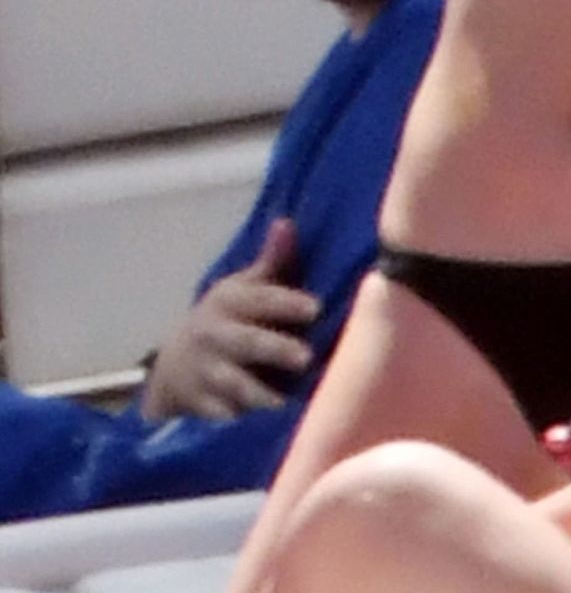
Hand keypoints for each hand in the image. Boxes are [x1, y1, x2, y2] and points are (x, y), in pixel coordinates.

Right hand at [140, 217, 320, 420]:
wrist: (172, 365)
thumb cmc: (225, 320)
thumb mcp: (242, 288)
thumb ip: (271, 262)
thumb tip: (286, 223)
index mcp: (228, 301)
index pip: (259, 299)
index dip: (286, 303)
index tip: (315, 309)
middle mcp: (214, 335)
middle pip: (246, 343)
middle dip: (275, 350)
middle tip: (307, 357)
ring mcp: (205, 373)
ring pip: (233, 384)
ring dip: (259, 394)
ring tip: (286, 404)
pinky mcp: (200, 406)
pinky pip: (219, 417)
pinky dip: (239, 423)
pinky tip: (261, 430)